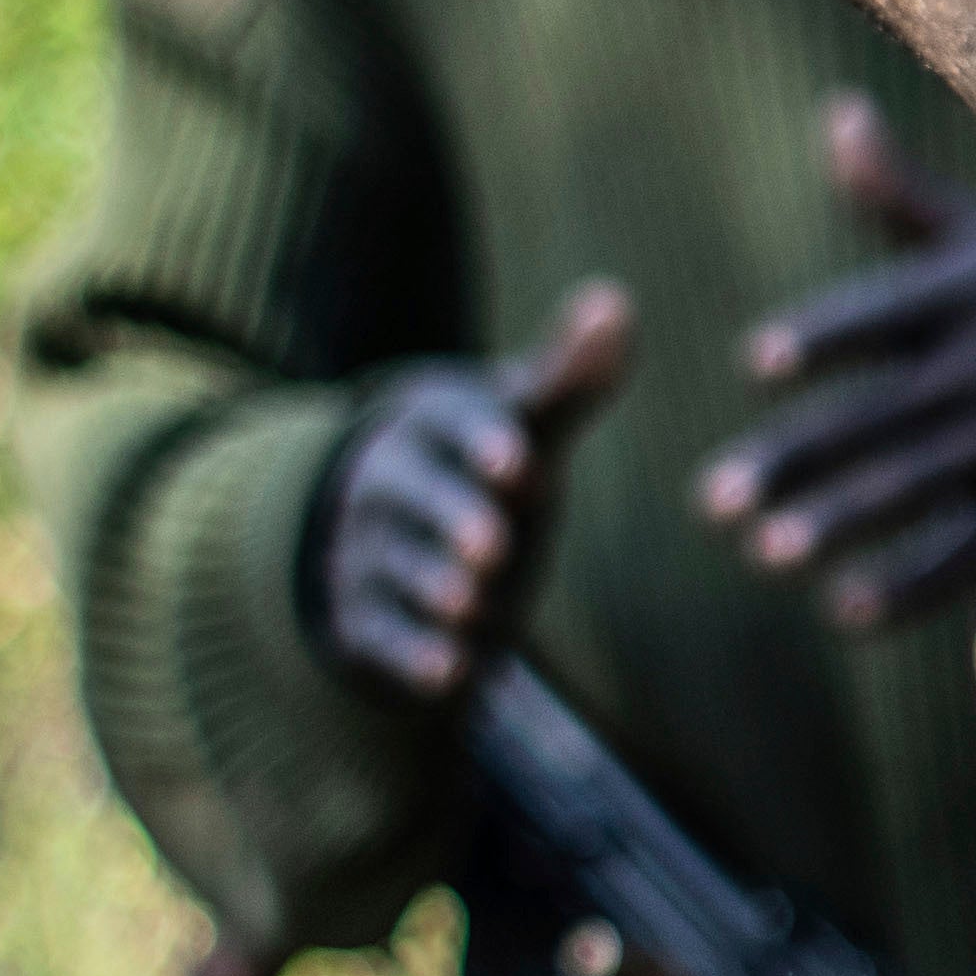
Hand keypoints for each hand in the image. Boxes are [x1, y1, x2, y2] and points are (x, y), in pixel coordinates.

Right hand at [316, 277, 633, 703]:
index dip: (481, 441)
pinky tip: (450, 676)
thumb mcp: (524, 421)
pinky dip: (412, 657)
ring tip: (470, 604)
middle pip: (410, 496)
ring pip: (392, 566)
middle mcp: (386, 482)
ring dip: (431, 586)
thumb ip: (569, 375)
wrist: (402, 539)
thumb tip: (614, 299)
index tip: (521, 460)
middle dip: (450, 517)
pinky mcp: (360, 618)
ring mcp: (366, 550)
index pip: (448, 422)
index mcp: (430, 422)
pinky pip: (379, 636)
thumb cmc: (484, 466)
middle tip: (493, 545)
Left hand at [688, 94, 975, 632]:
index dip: (828, 334)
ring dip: (844, 523)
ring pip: (924, 486)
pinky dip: (916, 585)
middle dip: (802, 459)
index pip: (892, 314)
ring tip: (762, 553)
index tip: (755, 360)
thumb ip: (897, 191)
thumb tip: (838, 114)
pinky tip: (842, 612)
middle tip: (712, 500)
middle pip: (890, 415)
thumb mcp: (972, 230)